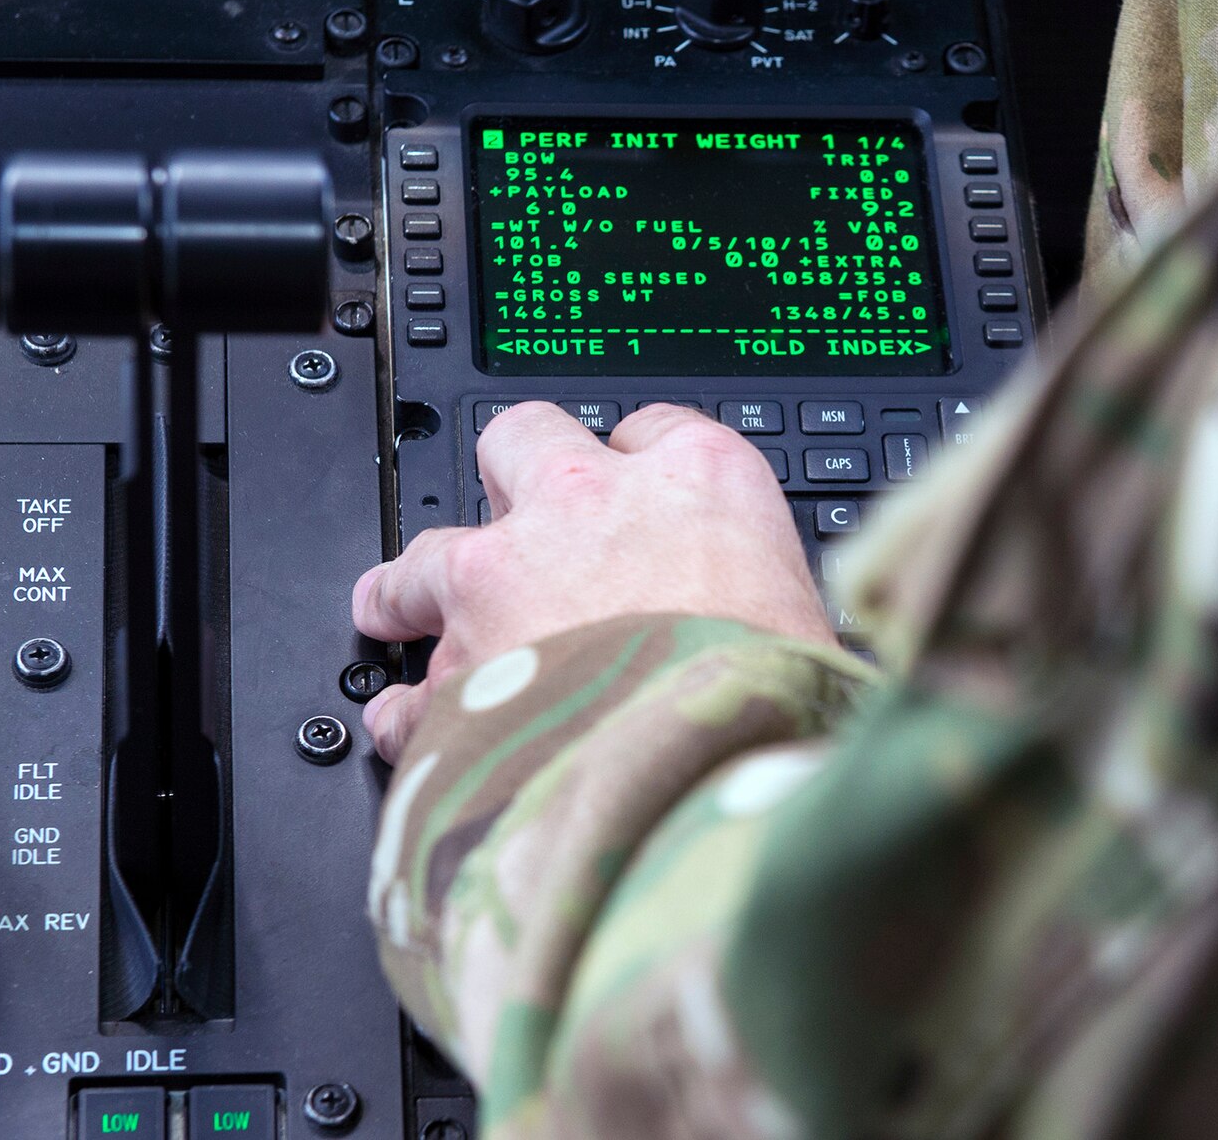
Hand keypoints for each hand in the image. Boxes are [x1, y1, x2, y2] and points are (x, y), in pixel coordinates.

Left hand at [351, 401, 833, 761]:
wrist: (704, 787)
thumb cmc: (776, 709)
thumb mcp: (810, 627)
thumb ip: (762, 604)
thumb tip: (764, 636)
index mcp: (700, 479)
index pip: (653, 430)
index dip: (637, 467)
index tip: (634, 497)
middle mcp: (590, 504)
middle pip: (523, 440)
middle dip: (514, 484)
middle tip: (523, 532)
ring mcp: (507, 574)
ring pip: (430, 553)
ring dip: (421, 589)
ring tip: (411, 616)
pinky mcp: (451, 665)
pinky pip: (408, 686)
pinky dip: (410, 712)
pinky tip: (417, 729)